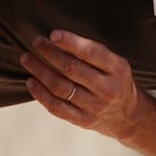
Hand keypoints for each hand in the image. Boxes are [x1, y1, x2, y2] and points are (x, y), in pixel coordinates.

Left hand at [21, 31, 144, 140]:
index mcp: (118, 69)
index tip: (53, 34)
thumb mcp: (115, 65)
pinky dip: (40, 94)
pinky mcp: (83, 121)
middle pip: (72, 69)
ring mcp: (95, 107)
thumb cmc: (116, 81)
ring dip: (40, 71)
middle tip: (36, 42)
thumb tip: (58, 38)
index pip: (92, 52)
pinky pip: (56, 107)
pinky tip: (31, 81)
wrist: (128, 117)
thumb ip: (93, 53)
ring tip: (27, 58)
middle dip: (50, 53)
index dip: (70, 42)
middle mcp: (108, 89)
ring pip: (60, 87)